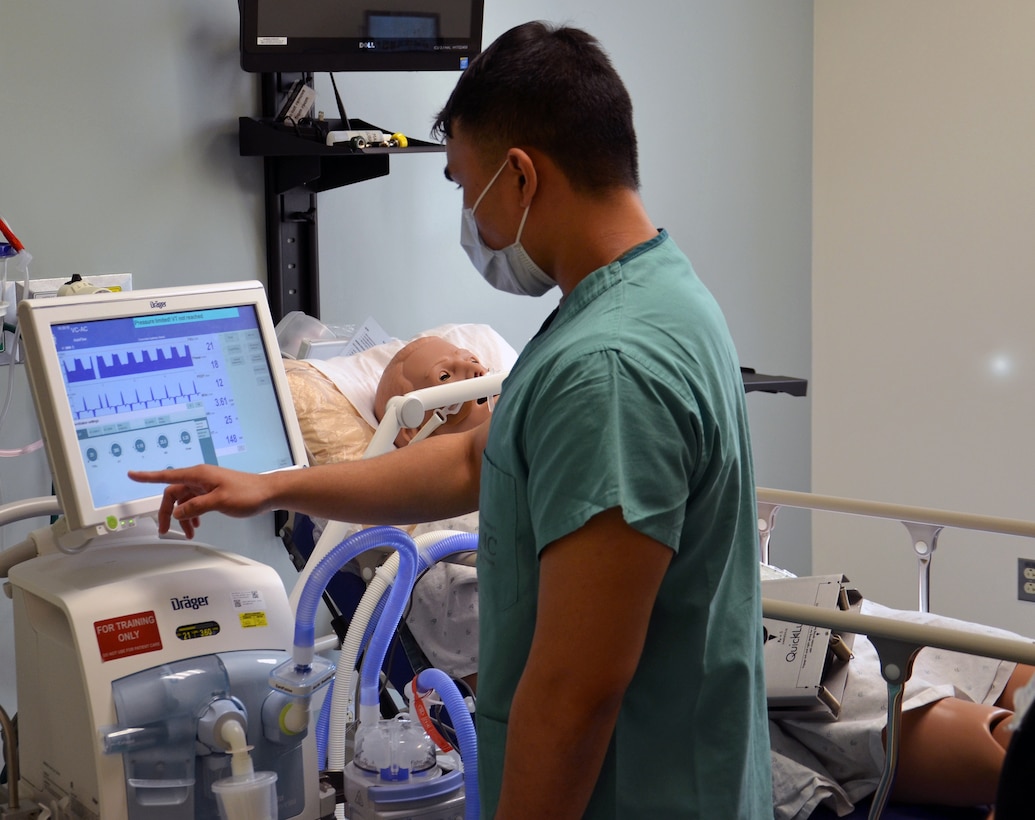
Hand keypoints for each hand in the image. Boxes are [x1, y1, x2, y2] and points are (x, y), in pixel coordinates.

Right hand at [128, 465, 273, 537]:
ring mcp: (207, 485)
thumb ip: (196, 506)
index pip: (167, 475)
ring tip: (187, 532)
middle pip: (174, 493)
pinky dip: (193, 514)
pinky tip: (196, 525)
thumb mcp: (219, 501)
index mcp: (198, 475)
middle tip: (164, 530)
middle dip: (168, 511)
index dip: (148, 476)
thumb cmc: (247, 493)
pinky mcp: (214, 492)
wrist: (268, 493)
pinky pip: (196, 503)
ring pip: (185, 500)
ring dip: (183, 516)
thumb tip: (177, 512)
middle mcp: (200, 478)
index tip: (132, 475)